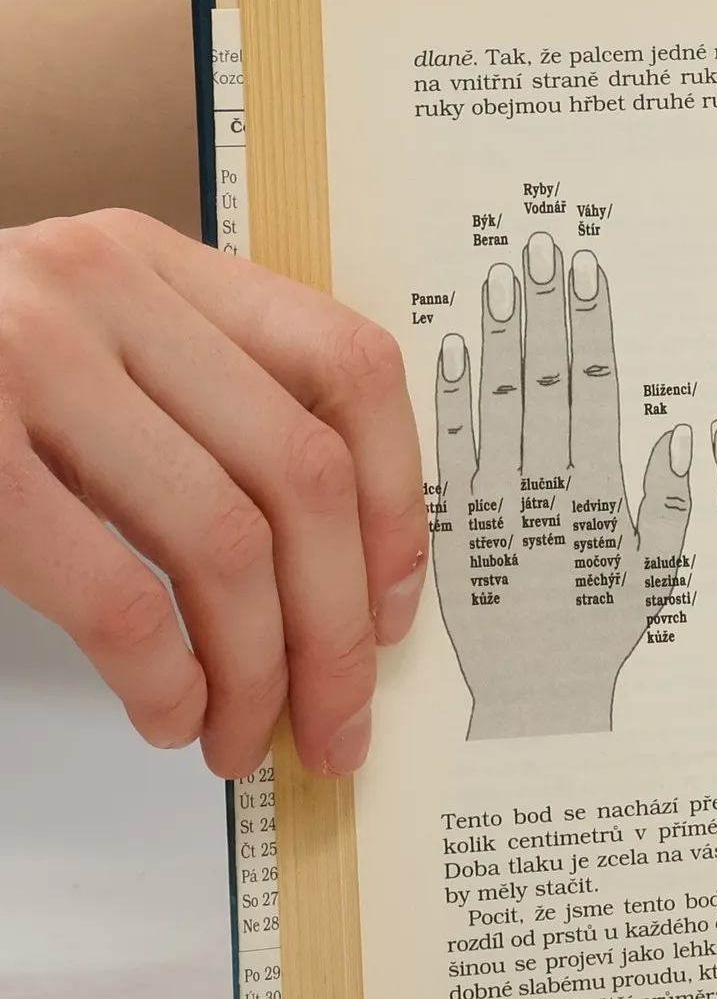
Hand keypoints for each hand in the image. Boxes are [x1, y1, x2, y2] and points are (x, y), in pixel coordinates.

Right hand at [0, 208, 426, 775]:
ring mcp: (20, 356)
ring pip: (224, 541)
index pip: (349, 369)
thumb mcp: (87, 350)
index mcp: (158, 262)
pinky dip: (163, 675)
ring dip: (257, 670)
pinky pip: (113, 588)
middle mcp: (101, 287)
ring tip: (246, 736)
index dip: (396, 504)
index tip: (398, 609)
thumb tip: (345, 583)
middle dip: (339, 629)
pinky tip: (168, 714)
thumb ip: (200, 415)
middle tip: (338, 721)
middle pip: (301, 476)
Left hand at [433, 234, 691, 738]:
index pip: (591, 393)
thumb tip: (679, 440)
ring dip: (500, 338)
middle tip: (542, 250)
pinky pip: (450, 453)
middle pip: (545, 383)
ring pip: (499, 404)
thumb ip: (666, 510)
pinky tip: (452, 348)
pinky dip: (452, 399)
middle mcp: (546, 492)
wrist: (536, 708)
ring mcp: (496, 504)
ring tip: (503, 277)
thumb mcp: (654, 582)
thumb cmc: (603, 646)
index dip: (588, 330)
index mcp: (596, 499)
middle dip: (545, 312)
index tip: (586, 278)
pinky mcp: (457, 524)